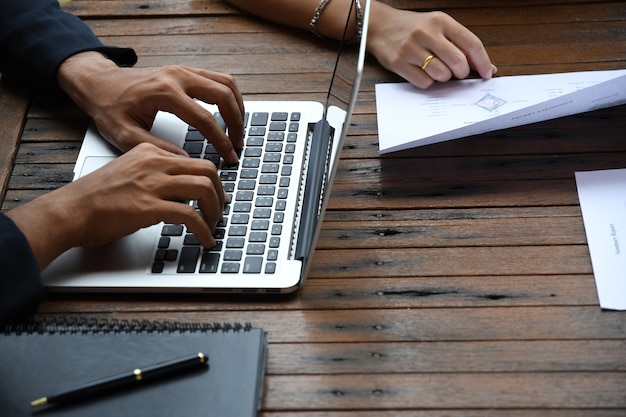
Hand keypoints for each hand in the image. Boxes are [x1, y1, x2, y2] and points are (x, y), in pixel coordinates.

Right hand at [7, 143, 224, 269]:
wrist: (70, 210)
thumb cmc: (94, 197)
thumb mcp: (128, 172)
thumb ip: (153, 174)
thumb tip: (180, 190)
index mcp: (149, 152)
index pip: (193, 160)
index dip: (211, 180)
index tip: (215, 194)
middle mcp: (154, 163)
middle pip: (207, 170)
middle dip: (220, 192)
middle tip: (220, 208)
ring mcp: (152, 184)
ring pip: (204, 188)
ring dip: (215, 210)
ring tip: (213, 225)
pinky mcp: (149, 207)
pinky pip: (191, 216)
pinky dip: (203, 229)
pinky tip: (204, 239)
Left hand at [57, 52, 244, 163]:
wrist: (98, 84)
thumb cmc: (109, 109)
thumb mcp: (125, 136)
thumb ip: (158, 149)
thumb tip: (187, 160)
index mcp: (164, 92)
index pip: (204, 118)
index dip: (221, 140)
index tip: (229, 156)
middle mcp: (178, 76)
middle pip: (223, 95)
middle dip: (236, 122)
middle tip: (238, 144)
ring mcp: (183, 70)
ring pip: (226, 82)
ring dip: (237, 106)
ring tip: (238, 130)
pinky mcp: (185, 71)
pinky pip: (218, 79)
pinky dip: (230, 96)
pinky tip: (230, 114)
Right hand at [367, 4, 496, 88]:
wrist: (381, 26)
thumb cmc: (414, 28)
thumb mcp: (439, 27)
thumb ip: (461, 44)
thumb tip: (487, 67)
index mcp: (441, 21)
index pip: (471, 43)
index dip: (482, 62)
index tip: (488, 73)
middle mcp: (427, 32)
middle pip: (458, 63)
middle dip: (461, 73)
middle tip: (456, 72)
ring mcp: (411, 48)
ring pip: (441, 75)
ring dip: (443, 78)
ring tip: (436, 69)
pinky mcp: (399, 63)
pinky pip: (424, 82)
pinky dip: (427, 82)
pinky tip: (422, 72)